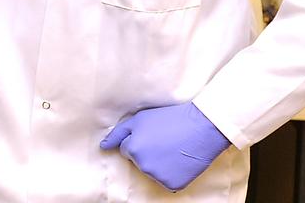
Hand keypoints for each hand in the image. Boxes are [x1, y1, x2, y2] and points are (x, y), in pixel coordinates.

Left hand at [100, 102, 230, 191]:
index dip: (138, 141)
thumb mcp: (139, 119)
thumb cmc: (169, 119)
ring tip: (171, 148)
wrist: (201, 127)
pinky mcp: (173, 185)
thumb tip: (103, 147)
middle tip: (162, 140)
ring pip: (150, 171)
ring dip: (157, 163)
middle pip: (137, 161)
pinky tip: (177, 160)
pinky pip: (164, 181)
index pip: (126, 150)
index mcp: (133, 149)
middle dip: (146, 152)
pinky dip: (170, 173)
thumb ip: (118, 134)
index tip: (151, 135)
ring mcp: (158, 177)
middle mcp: (143, 166)